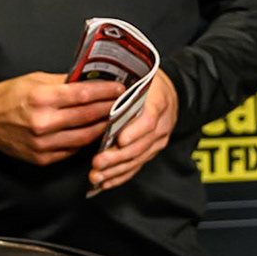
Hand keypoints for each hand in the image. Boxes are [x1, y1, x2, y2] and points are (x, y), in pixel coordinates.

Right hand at [0, 72, 123, 165]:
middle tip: (124, 103)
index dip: (106, 91)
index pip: (84, 94)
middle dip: (110, 108)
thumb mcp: (34, 80)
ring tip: (113, 119)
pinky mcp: (43, 158)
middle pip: (89, 116)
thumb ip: (63, 82)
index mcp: (41, 98)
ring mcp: (44, 143)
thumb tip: (90, 80)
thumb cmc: (8, 96)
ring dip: (103, 127)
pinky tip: (92, 132)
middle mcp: (44, 122)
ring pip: (85, 137)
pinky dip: (85, 141)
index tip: (120, 88)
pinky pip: (72, 149)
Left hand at [89, 68, 177, 192]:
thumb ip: (118, 83)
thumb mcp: (137, 73)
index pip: (148, 119)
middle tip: (97, 162)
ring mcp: (158, 139)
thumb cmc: (146, 79)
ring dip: (116, 170)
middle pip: (141, 144)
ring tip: (97, 175)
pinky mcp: (152, 150)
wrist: (169, 91)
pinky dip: (121, 175)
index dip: (134, 131)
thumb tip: (86, 86)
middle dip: (118, 157)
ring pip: (138, 158)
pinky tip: (106, 182)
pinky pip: (137, 165)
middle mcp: (161, 124)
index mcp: (158, 100)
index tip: (119, 140)